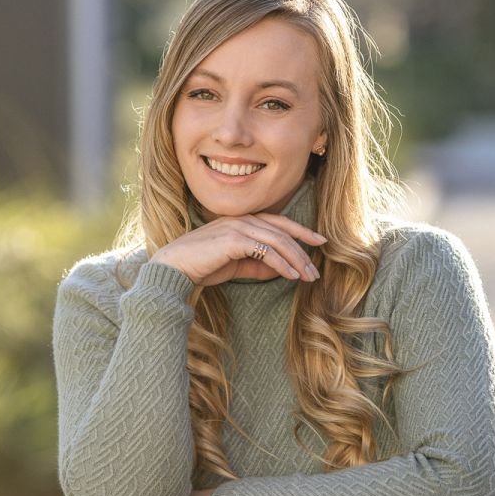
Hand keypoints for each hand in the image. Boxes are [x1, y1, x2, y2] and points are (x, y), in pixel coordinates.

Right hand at [149, 211, 326, 286]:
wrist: (175, 268)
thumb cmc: (203, 265)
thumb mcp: (236, 264)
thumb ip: (258, 264)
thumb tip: (280, 270)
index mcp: (242, 220)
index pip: (278, 222)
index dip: (301, 230)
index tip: (319, 242)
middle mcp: (242, 219)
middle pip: (282, 230)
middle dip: (303, 248)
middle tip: (317, 267)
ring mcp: (238, 227)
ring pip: (278, 240)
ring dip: (297, 259)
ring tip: (308, 276)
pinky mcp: (234, 240)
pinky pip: (266, 251)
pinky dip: (282, 264)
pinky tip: (291, 275)